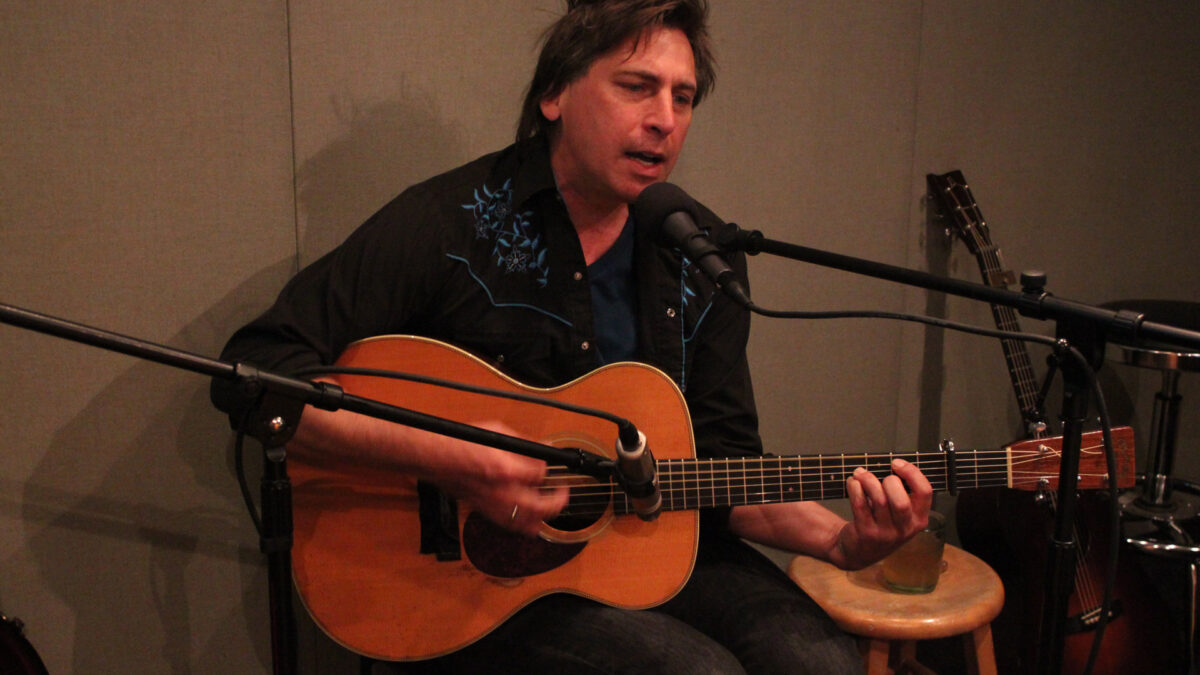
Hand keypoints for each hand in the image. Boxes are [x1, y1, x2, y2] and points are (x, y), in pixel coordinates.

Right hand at [428, 423, 569, 537]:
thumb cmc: (460, 442)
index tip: (551, 465)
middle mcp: (501, 492)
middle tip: (563, 493)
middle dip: (557, 501)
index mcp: (505, 470)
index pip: (541, 475)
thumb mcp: (497, 431)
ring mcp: (492, 505)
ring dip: (542, 518)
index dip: (549, 469)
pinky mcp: (484, 511)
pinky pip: (510, 524)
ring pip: (527, 525)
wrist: (434, 457)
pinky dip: (524, 523)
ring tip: (549, 508)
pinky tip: (528, 516)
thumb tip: (540, 447)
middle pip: (541, 508)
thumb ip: (522, 443)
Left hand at [838, 458, 932, 567]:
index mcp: (919, 520)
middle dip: (889, 481)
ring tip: (860, 474)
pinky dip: (855, 488)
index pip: (925, 492)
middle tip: (879, 477)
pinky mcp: (866, 533)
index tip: (896, 463)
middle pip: (901, 500)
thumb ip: (901, 494)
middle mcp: (905, 528)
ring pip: (879, 500)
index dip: (912, 473)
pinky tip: (853, 483)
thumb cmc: (882, 524)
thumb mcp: (900, 515)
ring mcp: (885, 533)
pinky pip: (860, 505)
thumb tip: (890, 466)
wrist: (859, 551)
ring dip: (868, 480)